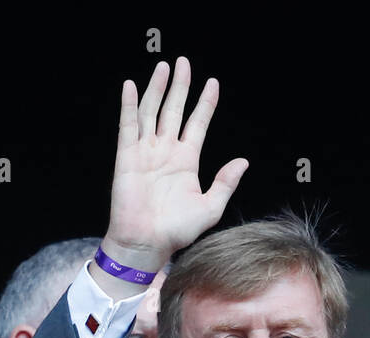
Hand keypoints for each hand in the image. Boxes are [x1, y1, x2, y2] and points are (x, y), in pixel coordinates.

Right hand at [102, 57, 247, 276]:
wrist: (146, 244)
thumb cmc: (176, 231)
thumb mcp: (210, 207)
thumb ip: (225, 183)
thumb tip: (243, 161)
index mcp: (187, 161)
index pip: (197, 123)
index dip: (205, 103)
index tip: (213, 84)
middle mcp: (166, 152)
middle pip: (174, 110)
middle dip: (180, 86)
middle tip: (183, 62)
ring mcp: (145, 153)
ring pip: (152, 112)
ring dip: (157, 89)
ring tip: (163, 66)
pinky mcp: (127, 157)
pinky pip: (127, 126)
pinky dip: (128, 105)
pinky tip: (130, 86)